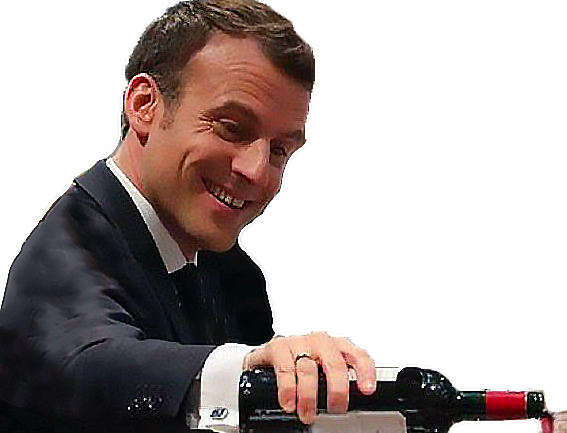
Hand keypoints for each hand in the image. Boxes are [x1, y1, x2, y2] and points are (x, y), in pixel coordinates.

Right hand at [241, 331, 375, 424]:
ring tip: (307, 415)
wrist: (267, 361)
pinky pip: (285, 368)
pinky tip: (288, 403)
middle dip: (337, 391)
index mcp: (337, 348)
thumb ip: (334, 386)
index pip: (357, 355)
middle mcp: (320, 342)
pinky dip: (288, 389)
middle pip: (335, 364)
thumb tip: (345, 410)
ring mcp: (299, 343)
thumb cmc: (300, 370)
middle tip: (336, 410)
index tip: (367, 390)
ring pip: (309, 370)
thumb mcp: (323, 376)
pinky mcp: (278, 347)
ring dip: (308, 397)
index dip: (365, 372)